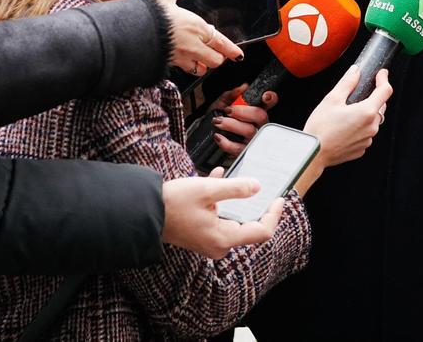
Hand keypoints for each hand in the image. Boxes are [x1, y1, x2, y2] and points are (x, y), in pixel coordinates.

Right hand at [151, 0, 241, 73]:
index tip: (238, 54)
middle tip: (215, 54)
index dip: (231, 50)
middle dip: (217, 58)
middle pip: (215, 60)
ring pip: (200, 69)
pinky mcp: (169, 65)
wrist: (130, 34)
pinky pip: (183, 71)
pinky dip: (186, 68)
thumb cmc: (150, 16)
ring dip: (202, 66)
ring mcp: (181, 57)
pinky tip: (181, 62)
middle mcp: (193, 45)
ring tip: (200, 61)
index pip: (221, 42)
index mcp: (196, 27)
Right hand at [160, 170, 284, 257]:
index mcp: (223, 238)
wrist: (142, 212)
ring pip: (233, 219)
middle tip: (266, 187)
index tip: (280, 197)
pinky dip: (222, 200)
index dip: (274, 214)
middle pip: (249, 227)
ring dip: (237, 199)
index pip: (261, 231)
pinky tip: (218, 176)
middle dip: (257, 205)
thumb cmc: (172, 203)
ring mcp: (209, 241)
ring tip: (238, 178)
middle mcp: (218, 245)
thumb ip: (235, 189)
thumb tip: (257, 187)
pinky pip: (219, 217)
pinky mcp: (200, 234)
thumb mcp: (207, 190)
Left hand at [210, 84, 276, 155]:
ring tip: (218, 122)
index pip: (269, 102)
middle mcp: (257, 125)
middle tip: (229, 110)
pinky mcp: (243, 151)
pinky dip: (227, 143)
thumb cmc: (217, 118)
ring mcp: (252, 139)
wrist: (205, 135)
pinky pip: (239, 148)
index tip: (265, 96)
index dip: (271, 98)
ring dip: (232, 125)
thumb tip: (242, 87)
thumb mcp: (221, 103)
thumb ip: (231, 94)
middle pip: (261, 116)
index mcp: (254, 111)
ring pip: (250, 131)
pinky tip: (219, 136)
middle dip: (244, 111)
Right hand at [303, 65, 391, 167]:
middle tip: (360, 92)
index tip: (381, 73)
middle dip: (374, 97)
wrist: (313, 153)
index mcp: (367, 112)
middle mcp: (371, 127)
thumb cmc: (320, 128)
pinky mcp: (361, 148)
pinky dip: (360, 127)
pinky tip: (346, 125)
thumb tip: (355, 71)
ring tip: (348, 111)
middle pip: (381, 106)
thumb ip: (347, 83)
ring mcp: (367, 139)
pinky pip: (366, 133)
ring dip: (366, 113)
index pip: (385, 91)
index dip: (384, 79)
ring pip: (373, 121)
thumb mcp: (332, 99)